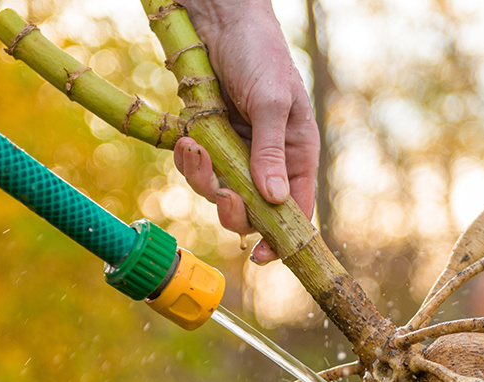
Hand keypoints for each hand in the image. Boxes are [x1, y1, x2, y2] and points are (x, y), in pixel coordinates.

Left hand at [177, 0, 318, 263]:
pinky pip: (197, 168)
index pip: (295, 210)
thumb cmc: (259, 52)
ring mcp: (235, 151)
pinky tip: (186, 139)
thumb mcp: (272, 100)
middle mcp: (267, 159)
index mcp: (296, 154)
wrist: (221, 18)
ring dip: (203, 180)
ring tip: (194, 149)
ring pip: (219, 191)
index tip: (261, 256)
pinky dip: (188, 161)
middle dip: (234, 210)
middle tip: (223, 197)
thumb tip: (273, 199)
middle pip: (253, 210)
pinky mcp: (208, 140)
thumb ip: (272, 150)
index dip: (281, 238)